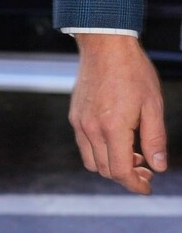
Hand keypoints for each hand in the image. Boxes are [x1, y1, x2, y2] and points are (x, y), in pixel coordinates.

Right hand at [69, 34, 165, 194]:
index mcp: (112, 127)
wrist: (105, 45)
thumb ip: (155, 139)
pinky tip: (116, 140)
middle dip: (127, 176)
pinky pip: (84, 146)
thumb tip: (158, 167)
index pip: (121, 170)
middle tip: (146, 169)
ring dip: (111, 166)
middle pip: (106, 170)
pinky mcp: (75, 116)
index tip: (148, 187)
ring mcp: (80, 123)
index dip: (136, 184)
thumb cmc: (132, 71)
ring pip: (92, 162)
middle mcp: (91, 129)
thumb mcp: (153, 105)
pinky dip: (100, 152)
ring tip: (132, 154)